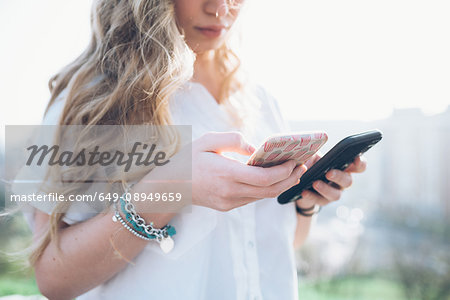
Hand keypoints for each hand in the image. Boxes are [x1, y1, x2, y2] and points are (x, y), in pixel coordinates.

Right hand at [192, 132, 306, 210]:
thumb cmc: (188, 159)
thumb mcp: (207, 141)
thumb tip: (255, 148)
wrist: (169, 186)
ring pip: (262, 197)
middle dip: (289, 179)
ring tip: (291, 171)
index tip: (294, 161)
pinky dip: (265, 189)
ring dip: (279, 185)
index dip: (284, 171)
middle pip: (269, 190)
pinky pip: (251, 199)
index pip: (264, 178)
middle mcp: (230, 192)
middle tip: (301, 166)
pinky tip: (270, 178)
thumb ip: (233, 140)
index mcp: (226, 174)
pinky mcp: (226, 207)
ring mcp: (228, 202)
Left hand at [296, 154, 366, 208]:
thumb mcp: (312, 155)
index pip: (359, 166)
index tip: (356, 159)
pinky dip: (311, 195)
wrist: (299, 180)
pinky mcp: (322, 201)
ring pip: (336, 195)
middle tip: (329, 173)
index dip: (360, 163)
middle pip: (348, 181)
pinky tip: (304, 192)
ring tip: (315, 183)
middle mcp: (342, 181)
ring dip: (326, 189)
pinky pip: (319, 200)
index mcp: (344, 167)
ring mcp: (334, 192)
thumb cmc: (310, 163)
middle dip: (339, 177)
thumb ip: (314, 153)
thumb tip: (311, 152)